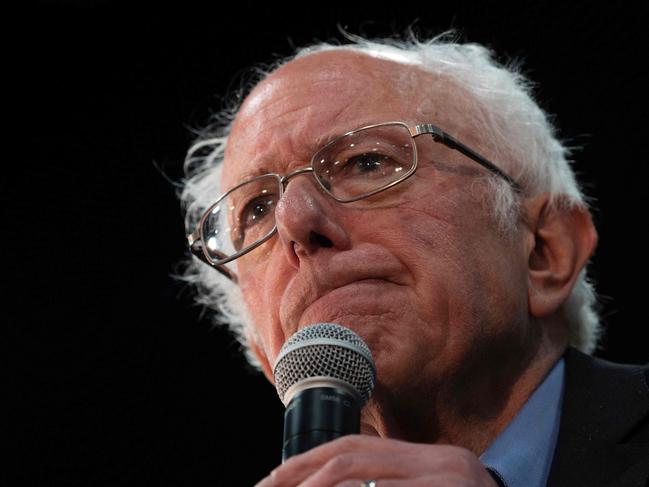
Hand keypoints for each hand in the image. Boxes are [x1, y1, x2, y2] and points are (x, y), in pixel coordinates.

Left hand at [255, 435, 498, 485]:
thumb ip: (385, 483)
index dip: (305, 462)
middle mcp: (441, 467)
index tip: (270, 480)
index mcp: (430, 460)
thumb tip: (325, 482)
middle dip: (299, 478)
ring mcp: (447, 485)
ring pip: (360, 484)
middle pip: (350, 461)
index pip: (354, 447)